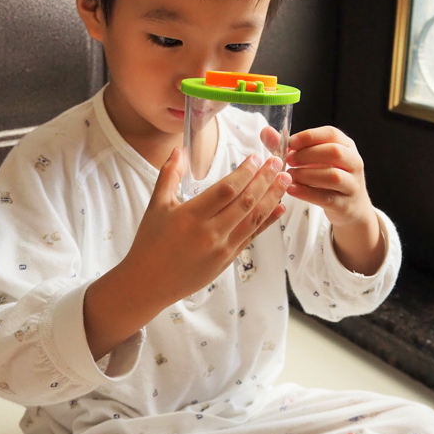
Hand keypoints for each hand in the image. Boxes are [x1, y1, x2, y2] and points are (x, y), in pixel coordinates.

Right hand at [125, 147, 291, 307]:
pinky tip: (279, 208)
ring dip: (272, 198)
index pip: (226, 189)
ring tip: (285, 180)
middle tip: (279, 162)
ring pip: (254, 219)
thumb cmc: (149, 242)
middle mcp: (210, 233)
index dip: (245, 172)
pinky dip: (268, 221)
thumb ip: (169, 175)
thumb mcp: (156, 205)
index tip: (256, 158)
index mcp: (191, 216)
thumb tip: (179, 149)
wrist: (148, 283)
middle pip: (246, 202)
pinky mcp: (227, 260)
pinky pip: (252, 236)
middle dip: (265, 180)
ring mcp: (221, 249)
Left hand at [283, 126, 372, 227]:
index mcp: (346, 146)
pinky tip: (291, 190)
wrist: (350, 208)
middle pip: (334, 152)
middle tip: (289, 160)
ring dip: (307, 174)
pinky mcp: (345, 204)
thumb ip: (290, 147)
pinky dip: (306, 193)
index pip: (331, 134)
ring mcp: (352, 184)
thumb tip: (265, 132)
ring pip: (333, 176)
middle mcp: (353, 162)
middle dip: (308, 154)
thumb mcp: (312, 160)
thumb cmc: (327, 178)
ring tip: (289, 176)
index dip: (309, 136)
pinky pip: (326, 197)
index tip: (290, 142)